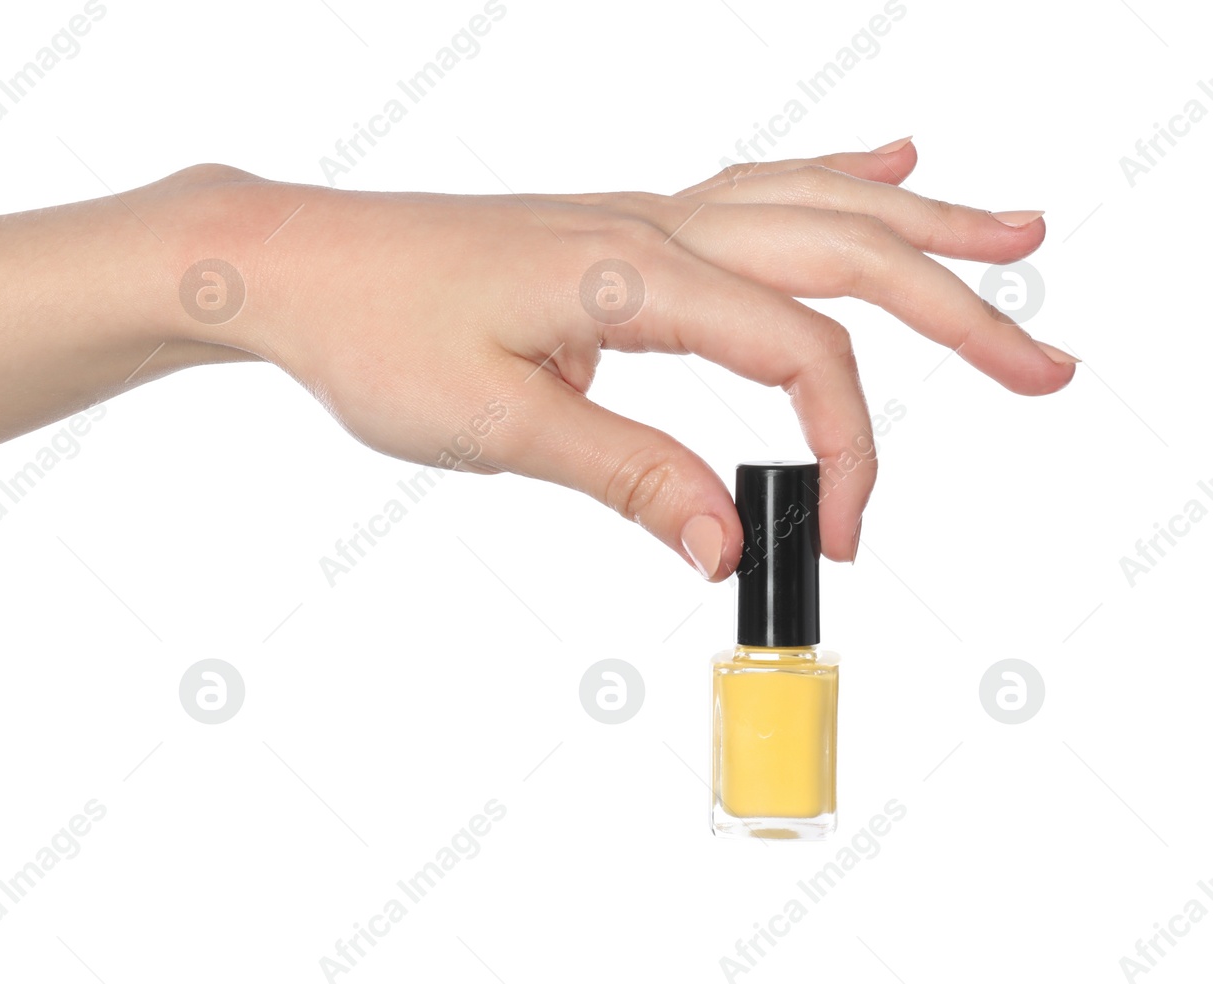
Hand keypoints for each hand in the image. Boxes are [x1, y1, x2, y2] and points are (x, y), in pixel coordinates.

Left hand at [143, 141, 1073, 580]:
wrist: (294, 263)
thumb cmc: (373, 332)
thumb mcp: (496, 423)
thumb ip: (626, 476)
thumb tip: (730, 544)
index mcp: (635, 275)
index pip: (797, 354)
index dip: (844, 451)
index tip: (838, 537)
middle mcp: (655, 228)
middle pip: (846, 254)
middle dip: (959, 312)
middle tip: (1049, 366)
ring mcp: (641, 217)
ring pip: (813, 206)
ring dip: (922, 230)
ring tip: (1016, 233)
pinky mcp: (618, 229)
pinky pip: (753, 189)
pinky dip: (832, 180)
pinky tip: (886, 163)